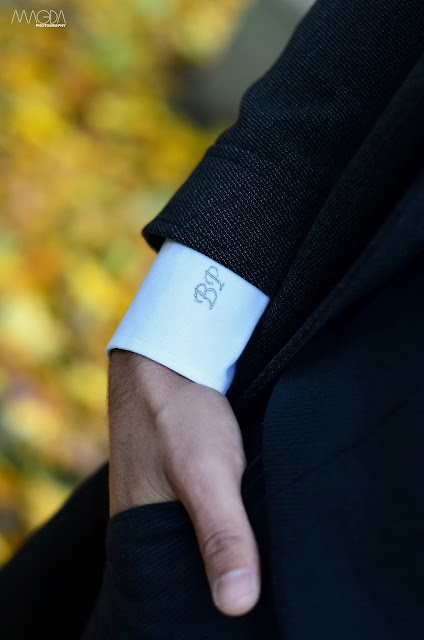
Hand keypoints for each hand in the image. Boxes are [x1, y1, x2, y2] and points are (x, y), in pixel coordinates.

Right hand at [108, 349, 260, 616]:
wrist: (167, 356)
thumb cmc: (177, 413)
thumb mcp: (205, 474)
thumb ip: (222, 535)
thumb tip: (237, 607)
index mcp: (140, 544)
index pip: (180, 598)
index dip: (215, 606)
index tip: (260, 612)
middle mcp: (151, 529)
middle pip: (197, 572)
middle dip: (232, 577)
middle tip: (282, 581)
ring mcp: (168, 505)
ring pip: (209, 542)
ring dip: (237, 548)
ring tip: (277, 558)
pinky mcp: (186, 484)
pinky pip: (214, 515)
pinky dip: (235, 520)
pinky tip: (261, 520)